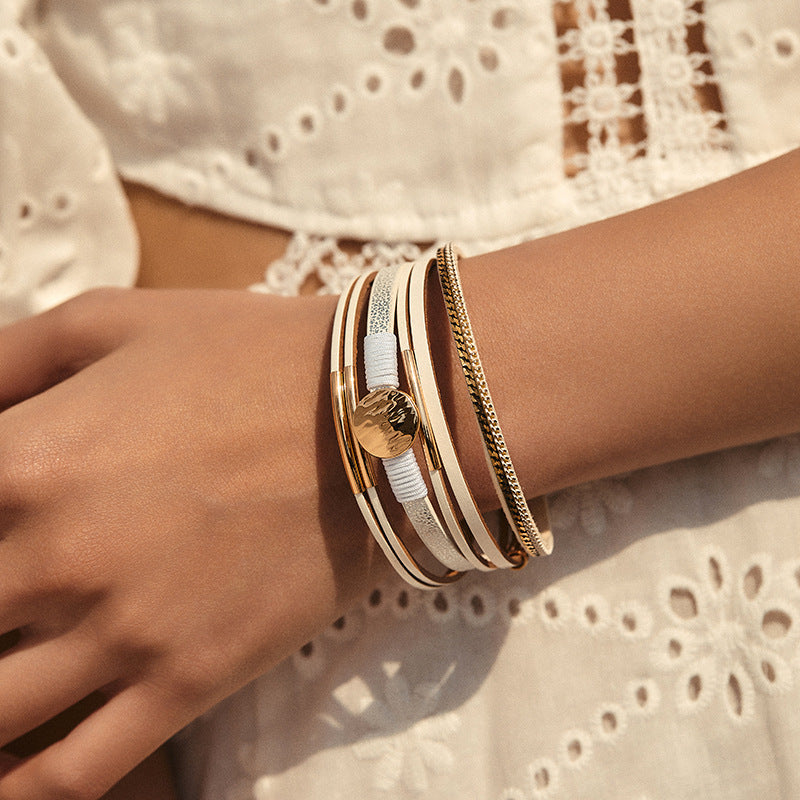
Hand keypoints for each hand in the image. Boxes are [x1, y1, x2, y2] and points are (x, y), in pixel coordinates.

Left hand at [0, 288, 378, 798]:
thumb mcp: (114, 320)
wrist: (376, 417)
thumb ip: (3, 356)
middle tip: (1, 598)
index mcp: (22, 462)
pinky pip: (76, 773)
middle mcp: (56, 559)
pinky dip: (22, 791)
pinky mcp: (189, 679)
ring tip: (1, 672)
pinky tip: (10, 776)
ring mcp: (125, 632)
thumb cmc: (245, 355)